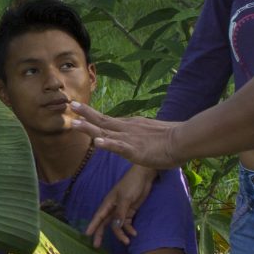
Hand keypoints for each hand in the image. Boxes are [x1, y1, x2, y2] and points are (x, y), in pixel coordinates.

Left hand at [65, 102, 185, 171]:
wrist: (183, 139)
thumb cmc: (172, 138)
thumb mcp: (151, 133)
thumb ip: (141, 135)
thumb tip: (139, 137)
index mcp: (131, 125)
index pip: (108, 120)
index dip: (93, 116)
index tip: (80, 110)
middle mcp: (127, 128)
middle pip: (102, 120)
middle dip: (85, 113)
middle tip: (70, 104)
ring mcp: (130, 138)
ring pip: (105, 132)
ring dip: (89, 128)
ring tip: (75, 122)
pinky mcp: (135, 149)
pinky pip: (119, 146)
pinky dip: (107, 144)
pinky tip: (97, 143)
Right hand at [84, 161, 160, 246]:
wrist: (143, 177)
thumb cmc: (131, 184)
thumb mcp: (125, 199)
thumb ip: (120, 213)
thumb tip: (115, 227)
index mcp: (108, 203)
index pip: (98, 216)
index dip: (92, 225)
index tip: (87, 234)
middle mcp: (112, 208)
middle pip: (104, 223)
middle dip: (101, 234)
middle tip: (97, 246)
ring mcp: (121, 211)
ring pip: (117, 226)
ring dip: (121, 234)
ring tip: (127, 241)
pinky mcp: (130, 212)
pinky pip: (127, 223)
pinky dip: (130, 229)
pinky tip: (134, 233)